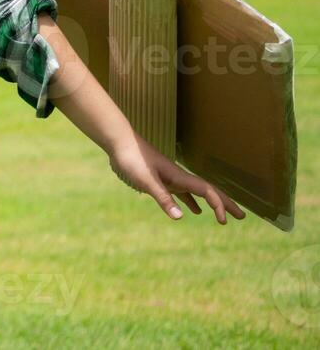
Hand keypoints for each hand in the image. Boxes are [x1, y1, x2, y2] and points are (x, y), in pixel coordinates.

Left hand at [107, 132, 246, 224]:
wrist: (119, 141)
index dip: (219, 205)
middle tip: (242, 216)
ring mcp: (171, 178)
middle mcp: (179, 177)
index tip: (225, 221)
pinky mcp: (161, 179)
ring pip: (198, 193)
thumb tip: (180, 218)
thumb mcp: (146, 181)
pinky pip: (183, 193)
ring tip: (223, 216)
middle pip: (209, 191)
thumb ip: (163, 197)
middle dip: (226, 203)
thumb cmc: (132, 159)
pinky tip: (193, 211)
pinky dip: (191, 202)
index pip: (207, 192)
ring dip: (212, 203)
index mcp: (179, 177)